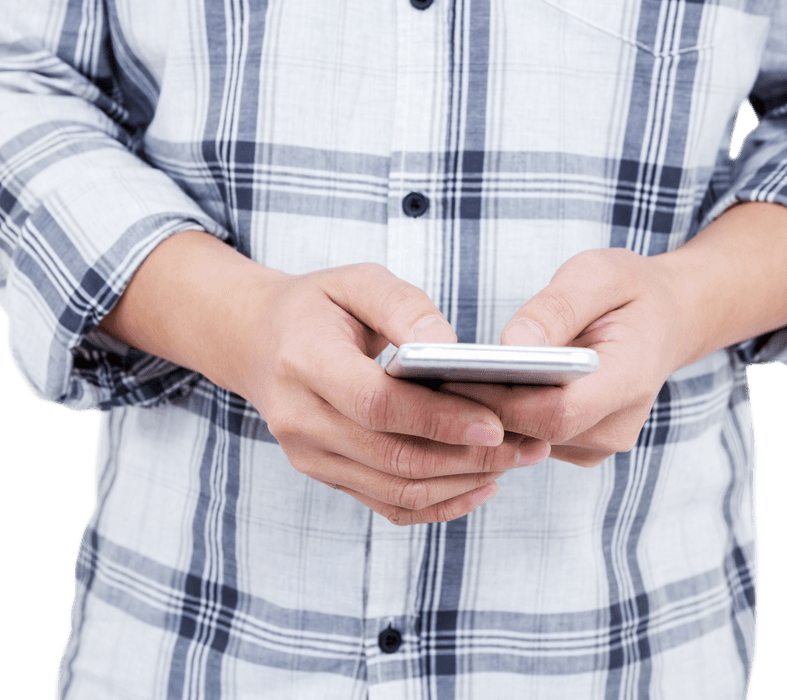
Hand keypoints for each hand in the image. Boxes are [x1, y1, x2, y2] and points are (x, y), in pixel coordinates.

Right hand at [100, 234, 549, 525]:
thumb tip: (450, 346)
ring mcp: (309, 455)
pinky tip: (481, 485)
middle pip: (392, 456)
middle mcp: (300, 418)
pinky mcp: (326, 475)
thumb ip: (405, 306)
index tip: (496, 422)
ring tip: (515, 461)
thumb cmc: (319, 307)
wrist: (259, 342)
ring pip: (395, 488)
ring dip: (462, 482)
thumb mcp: (357, 281)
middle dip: (466, 457)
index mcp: (304, 361)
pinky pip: (388, 504)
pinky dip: (439, 503)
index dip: (439, 419)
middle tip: (526, 445)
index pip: (376, 404)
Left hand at [442, 248, 686, 466]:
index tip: (450, 375)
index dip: (500, 401)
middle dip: (478, 407)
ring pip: (524, 441)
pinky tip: (465, 388)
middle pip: (533, 433)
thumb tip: (512, 342)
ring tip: (436, 380)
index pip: (556, 412)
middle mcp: (614, 426)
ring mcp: (596, 443)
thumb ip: (558, 306)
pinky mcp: (576, 446)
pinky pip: (527, 439)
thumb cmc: (631, 292)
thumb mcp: (600, 274)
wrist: (665, 320)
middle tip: (425, 377)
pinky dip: (496, 416)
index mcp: (629, 381)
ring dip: (482, 414)